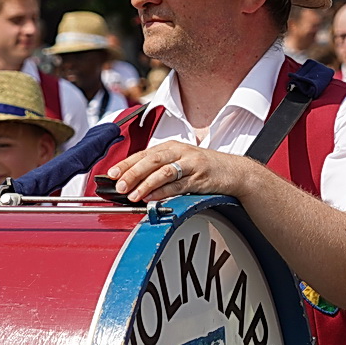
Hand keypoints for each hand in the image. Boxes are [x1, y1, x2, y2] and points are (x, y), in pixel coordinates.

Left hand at [108, 144, 248, 203]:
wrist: (233, 171)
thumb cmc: (203, 167)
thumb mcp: (179, 162)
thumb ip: (158, 169)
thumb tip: (132, 182)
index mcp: (171, 146)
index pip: (143, 154)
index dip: (126, 164)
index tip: (111, 174)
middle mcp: (179, 152)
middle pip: (151, 160)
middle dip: (132, 173)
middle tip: (118, 186)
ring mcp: (190, 164)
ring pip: (163, 172)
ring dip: (145, 184)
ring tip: (132, 195)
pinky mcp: (200, 178)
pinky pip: (179, 185)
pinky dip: (164, 192)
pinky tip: (153, 197)